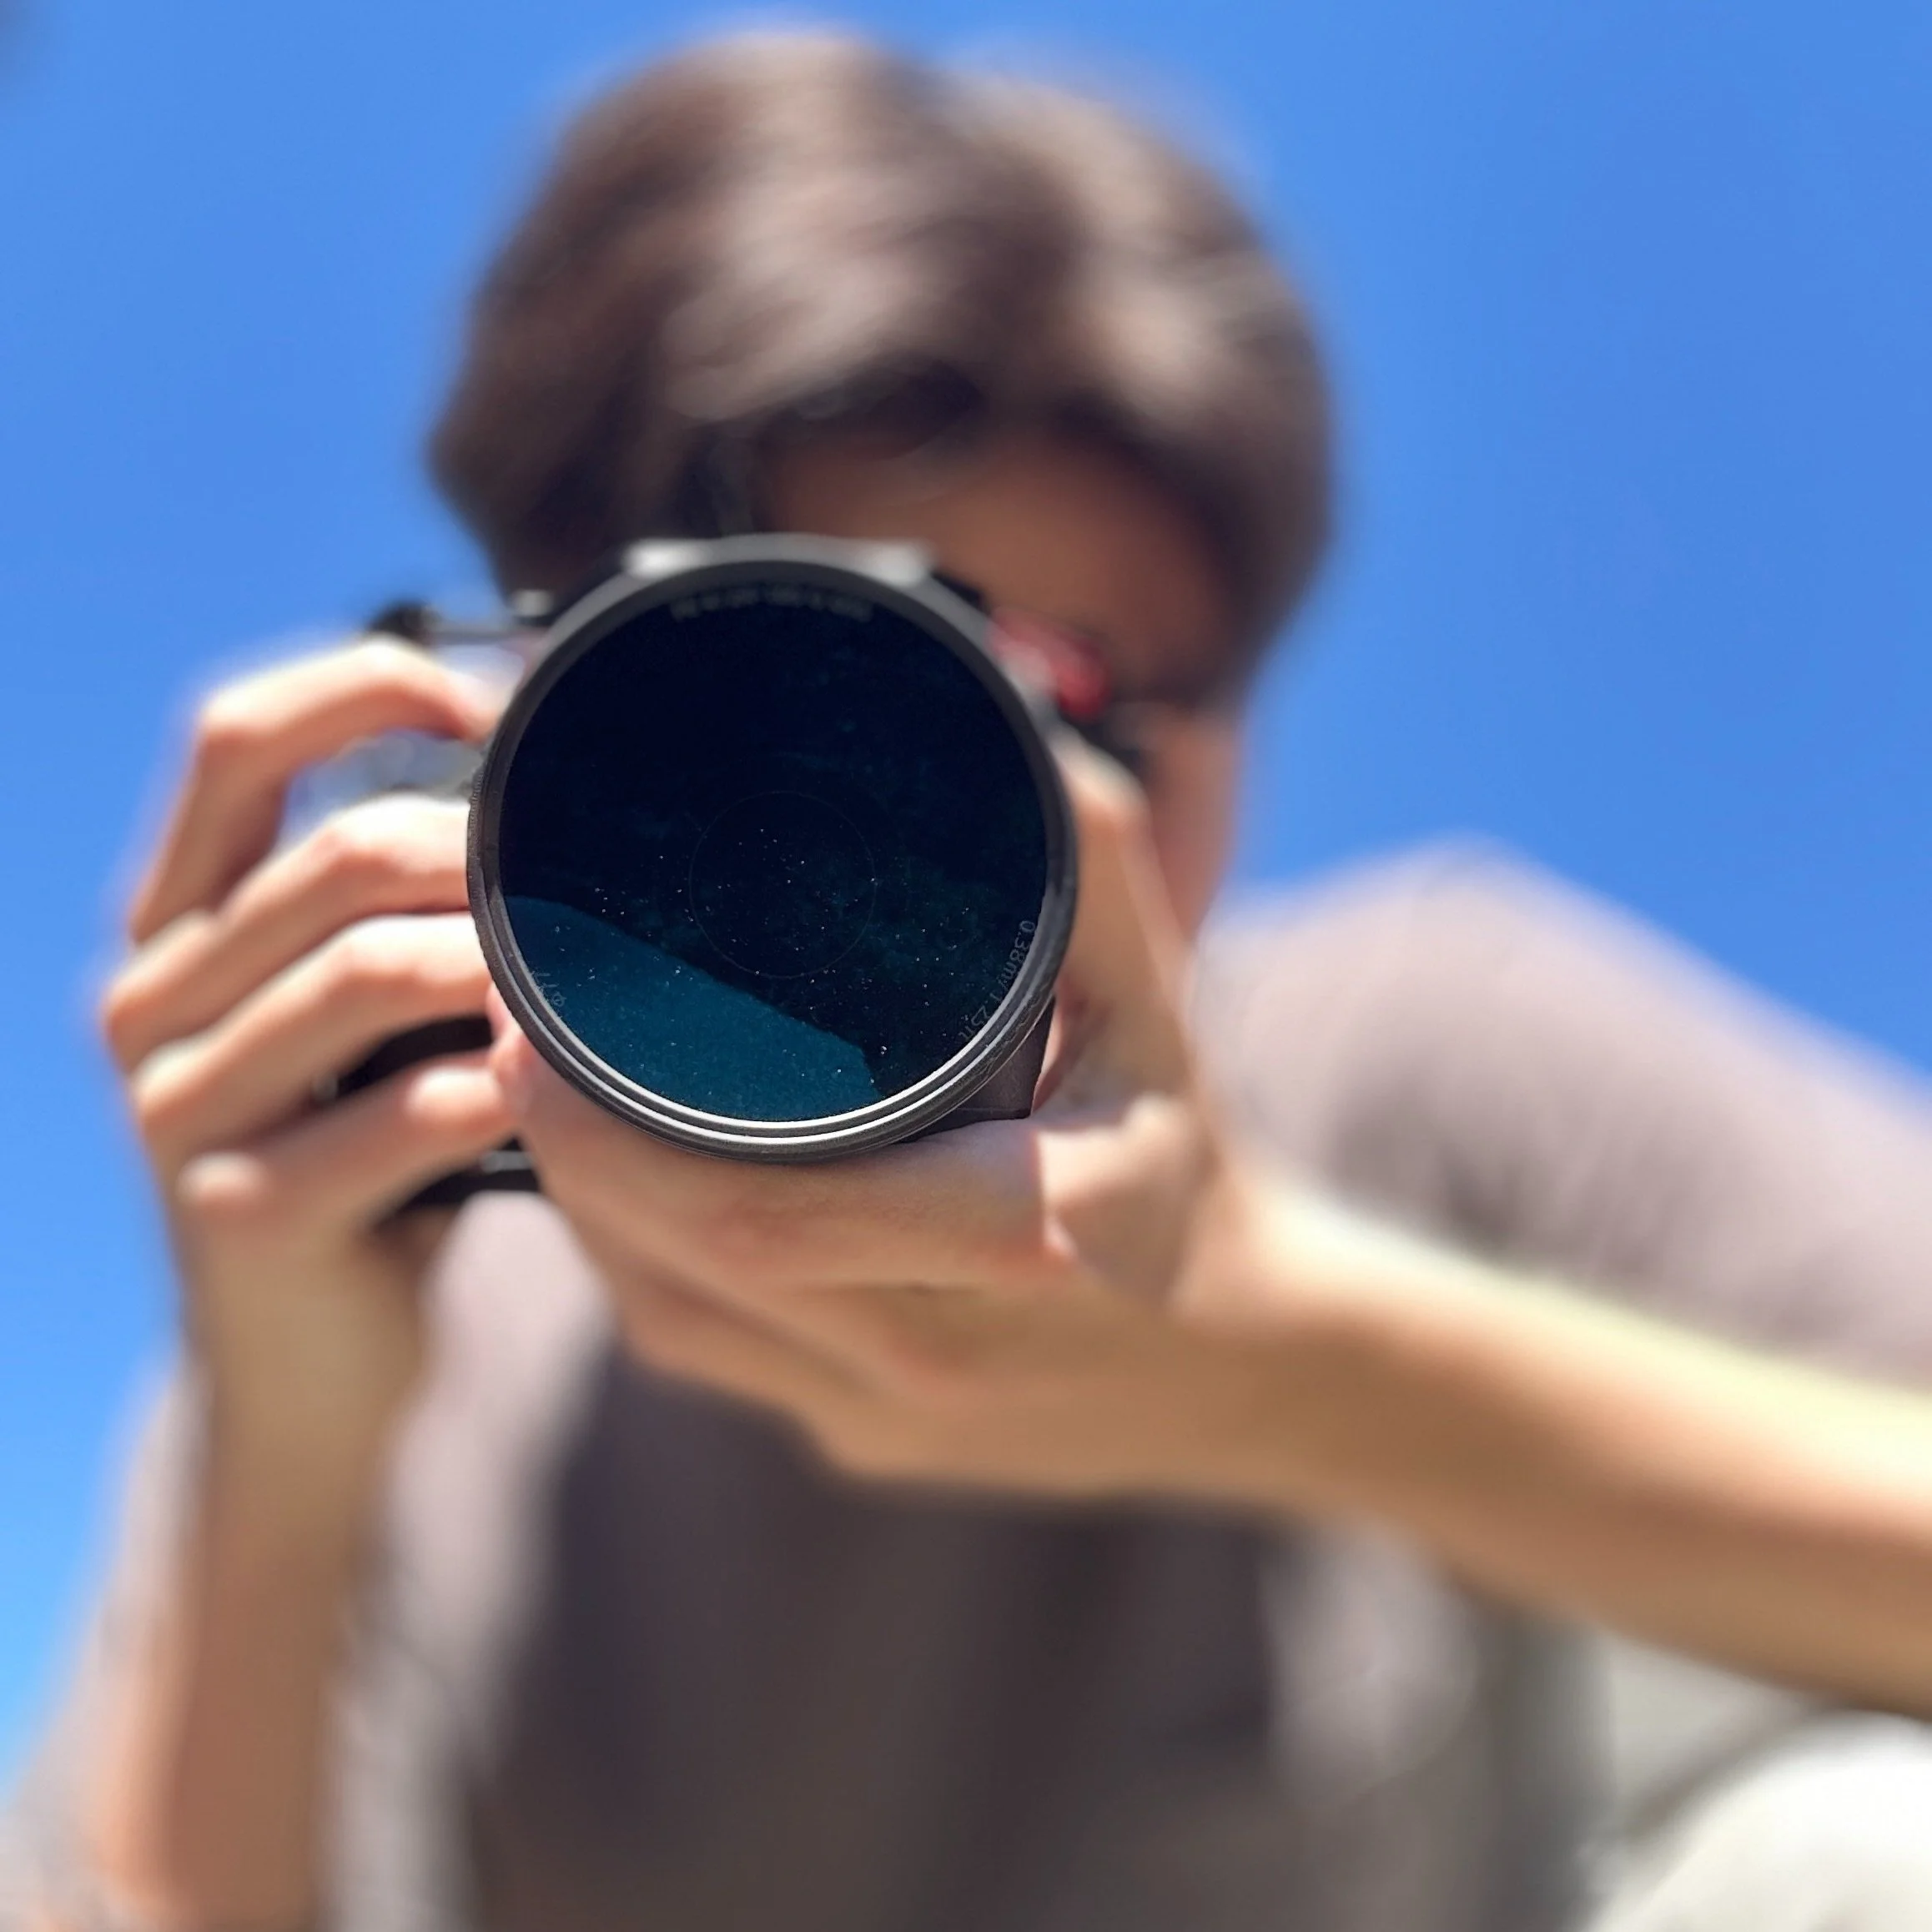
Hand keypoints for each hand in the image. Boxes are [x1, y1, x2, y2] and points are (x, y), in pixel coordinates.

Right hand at [102, 641, 515, 1515]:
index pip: (233, 739)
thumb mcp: (364, 1026)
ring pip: (369, 971)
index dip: (364, 687)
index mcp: (174, 925)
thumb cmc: (373, 1171)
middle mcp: (149, 1000)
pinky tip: (560, 1091)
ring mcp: (180, 1111)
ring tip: (591, 988)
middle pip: (334, 859)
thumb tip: (554, 805)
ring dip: (505, 967)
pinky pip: (404, 1115)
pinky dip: (505, 1087)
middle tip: (590, 896)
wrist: (310, 1380)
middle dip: (486, 859)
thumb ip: (401, 919)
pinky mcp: (241, 1214)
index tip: (495, 711)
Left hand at [496, 746, 1298, 1504]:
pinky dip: (635, 1259)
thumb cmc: (1189, 1145)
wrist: (1238, 1354)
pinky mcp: (852, 1439)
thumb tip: (983, 708)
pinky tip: (615, 1178)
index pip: (754, 1209)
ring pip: (668, 1313)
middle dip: (565, 1141)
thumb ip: (1081, 850)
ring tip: (543, 1083)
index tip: (530, 1026)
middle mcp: (937, 1348)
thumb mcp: (1157, 994)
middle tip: (507, 1022)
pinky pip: (698, 1348)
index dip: (609, 1130)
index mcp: (1017, 1235)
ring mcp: (885, 1413)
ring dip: (586, 1201)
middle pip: (681, 1260)